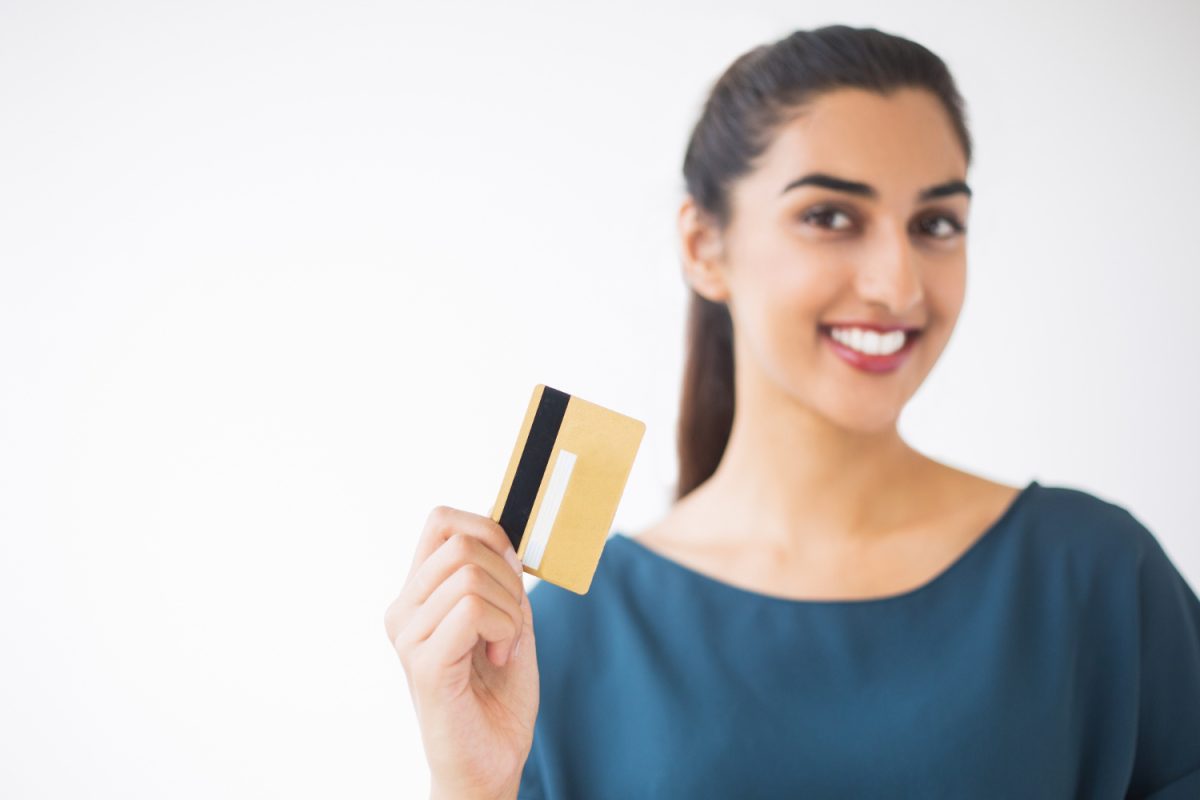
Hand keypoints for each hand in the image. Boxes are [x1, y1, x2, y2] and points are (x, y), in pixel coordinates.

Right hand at [384, 505, 538, 799]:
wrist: (490, 761)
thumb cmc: (497, 694)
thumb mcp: (508, 619)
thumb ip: (501, 577)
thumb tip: (506, 537)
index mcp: (419, 594)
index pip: (441, 521)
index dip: (488, 529)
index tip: (512, 570)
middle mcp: (404, 610)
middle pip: (461, 543)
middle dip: (507, 575)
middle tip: (512, 621)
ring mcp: (408, 636)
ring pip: (471, 575)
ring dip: (510, 610)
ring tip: (503, 647)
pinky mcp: (424, 663)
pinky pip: (473, 610)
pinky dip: (504, 631)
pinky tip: (498, 659)